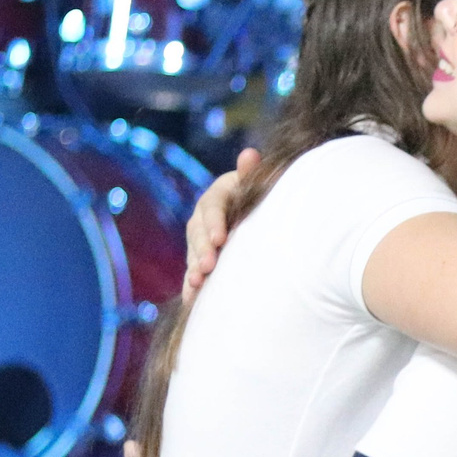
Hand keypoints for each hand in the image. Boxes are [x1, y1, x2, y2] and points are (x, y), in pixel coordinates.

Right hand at [183, 150, 254, 302]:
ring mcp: (200, 239)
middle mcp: (204, 216)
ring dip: (193, 270)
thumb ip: (252, 174)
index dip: (214, 223)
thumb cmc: (266, 196)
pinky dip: (191, 288)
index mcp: (219, 195)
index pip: (212, 207)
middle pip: (197, 233)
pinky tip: (190, 301)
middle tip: (208, 267)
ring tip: (197, 285)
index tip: (220, 239)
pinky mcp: (201, 259)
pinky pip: (193, 272)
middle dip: (202, 250)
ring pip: (193, 254)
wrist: (261, 213)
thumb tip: (249, 154)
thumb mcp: (260, 183)